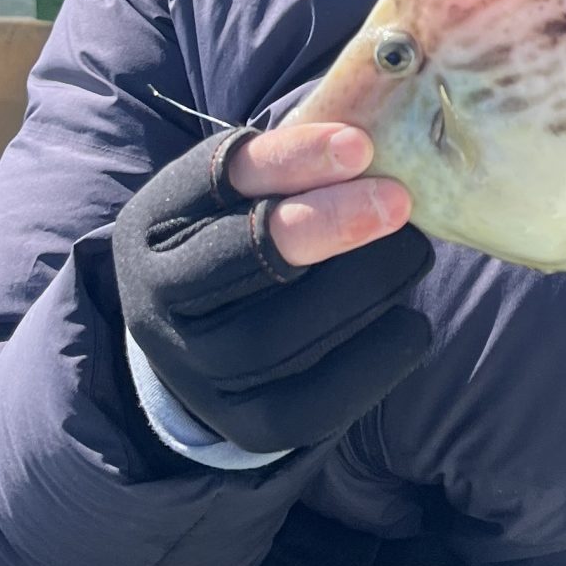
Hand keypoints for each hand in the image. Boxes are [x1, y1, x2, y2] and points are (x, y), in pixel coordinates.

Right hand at [113, 123, 431, 449]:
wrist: (202, 350)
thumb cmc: (237, 243)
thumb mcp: (238, 195)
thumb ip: (289, 167)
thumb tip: (375, 139)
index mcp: (152, 225)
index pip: (215, 180)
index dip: (289, 161)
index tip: (359, 145)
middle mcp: (159, 301)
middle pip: (246, 260)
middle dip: (329, 226)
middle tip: (397, 201)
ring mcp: (197, 371)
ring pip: (284, 334)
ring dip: (364, 287)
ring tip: (412, 252)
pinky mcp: (247, 426)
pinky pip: (318, 400)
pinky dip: (376, 356)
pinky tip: (409, 320)